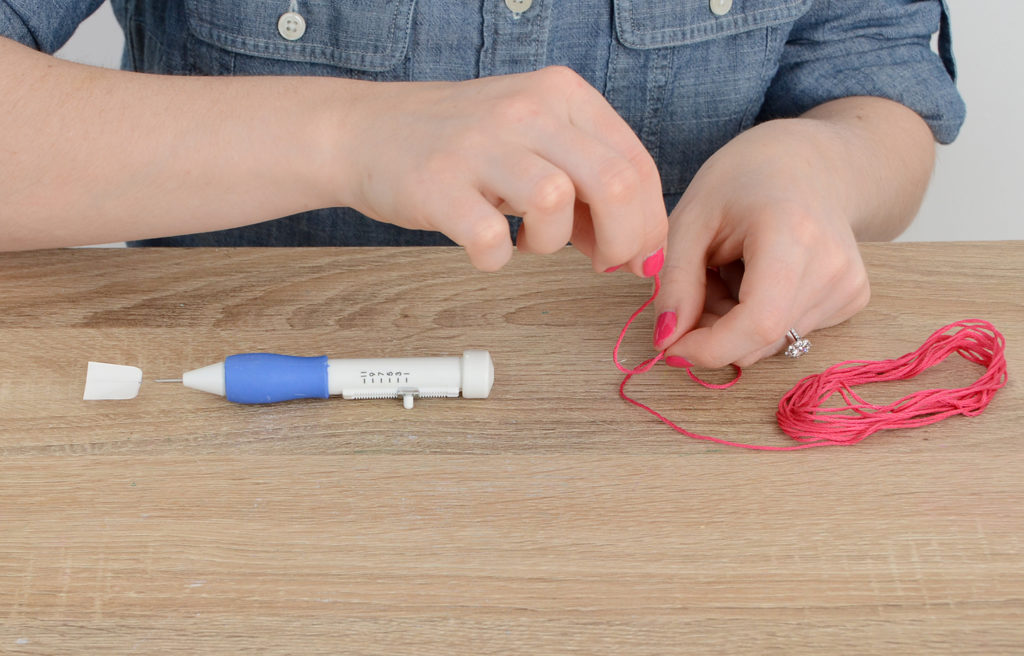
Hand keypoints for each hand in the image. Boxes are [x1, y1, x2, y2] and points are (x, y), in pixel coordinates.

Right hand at [337, 66, 666, 272]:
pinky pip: (492, 240)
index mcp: (560, 93)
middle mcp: (525, 110)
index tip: (640, 254)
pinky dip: (498, 259)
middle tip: (606, 263)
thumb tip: (635, 248)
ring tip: (528, 240)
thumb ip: (585, 181)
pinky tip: (489, 248)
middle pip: (613, 183)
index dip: (649, 221)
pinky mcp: (438, 185)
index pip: (635, 162)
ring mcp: (479, 145)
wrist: (364, 130)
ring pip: (556, 204)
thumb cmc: (458, 142)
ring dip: (552, 243)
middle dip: (625, 241)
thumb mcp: (533, 140)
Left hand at [651, 117, 871, 366]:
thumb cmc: (743, 181)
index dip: (709, 348)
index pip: (757, 324)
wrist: (809, 161)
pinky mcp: (854, 298)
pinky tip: (757, 277)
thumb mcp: (691, 220)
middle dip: (713, 331)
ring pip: (771, 343)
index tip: (670, 346)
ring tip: (730, 272)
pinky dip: (760, 318)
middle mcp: (832, 266)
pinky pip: (791, 334)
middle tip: (697, 285)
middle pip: (760, 340)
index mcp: (792, 234)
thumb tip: (667, 342)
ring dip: (734, 324)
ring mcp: (849, 284)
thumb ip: (676, 284)